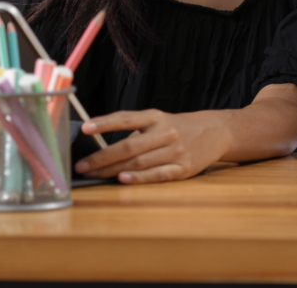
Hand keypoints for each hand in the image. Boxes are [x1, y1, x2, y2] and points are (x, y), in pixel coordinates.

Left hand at [74, 109, 231, 183]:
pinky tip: (123, 179)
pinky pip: (157, 174)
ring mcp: (176, 152)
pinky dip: (139, 178)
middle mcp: (166, 133)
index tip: (85, 128)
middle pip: (129, 146)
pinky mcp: (184, 169)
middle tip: (81, 165)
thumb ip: (136, 130)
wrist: (215, 132)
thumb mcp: (159, 120)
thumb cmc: (178, 127)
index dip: (105, 123)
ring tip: (94, 174)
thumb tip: (102, 147)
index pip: (127, 118)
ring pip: (139, 162)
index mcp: (156, 117)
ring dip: (113, 170)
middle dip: (101, 157)